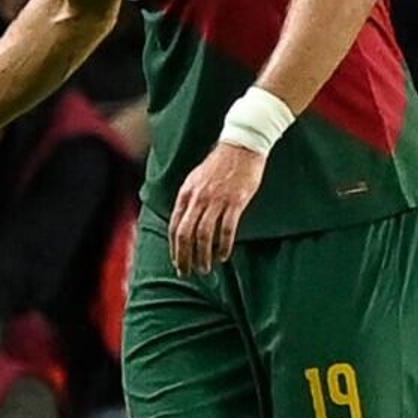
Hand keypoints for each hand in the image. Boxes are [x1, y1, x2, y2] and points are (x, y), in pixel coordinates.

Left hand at [167, 138, 264, 273]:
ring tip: (206, 268)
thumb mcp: (196, 179)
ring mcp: (217, 200)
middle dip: (185, 257)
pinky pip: (227, 229)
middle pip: (186, 234)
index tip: (177, 262)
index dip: (175, 248)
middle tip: (188, 272)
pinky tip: (224, 256)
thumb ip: (190, 200)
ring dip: (204, 256)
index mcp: (186, 193)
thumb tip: (184, 223)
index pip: (175, 226)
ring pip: (205, 235)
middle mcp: (198, 198)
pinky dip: (224, 246)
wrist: (241, 145)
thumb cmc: (220, 163)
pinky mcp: (236, 202)